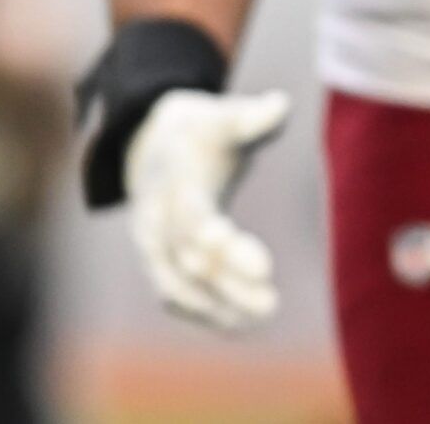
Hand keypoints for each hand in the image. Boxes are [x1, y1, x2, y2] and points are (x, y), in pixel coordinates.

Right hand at [124, 89, 290, 329]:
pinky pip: (171, 293)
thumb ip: (251, 116)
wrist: (152, 144)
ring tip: (261, 317)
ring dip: (216, 305)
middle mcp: (154, 216)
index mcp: (173, 180)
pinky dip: (200, 311)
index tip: (262, 267)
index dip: (222, 244)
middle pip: (187, 258)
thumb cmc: (201, 131)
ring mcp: (150, 242)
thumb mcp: (222, 114)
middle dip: (228, 283)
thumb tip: (279, 106)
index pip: (192, 218)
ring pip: (176, 283)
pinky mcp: (155, 260)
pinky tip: (237, 323)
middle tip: (270, 304)